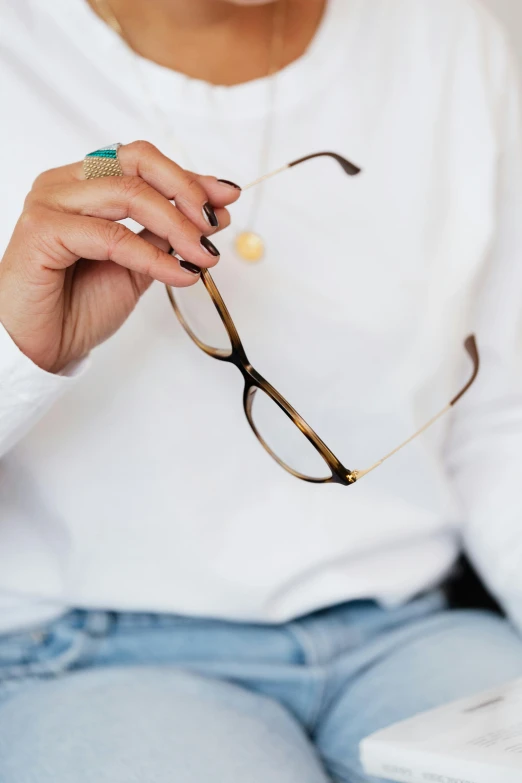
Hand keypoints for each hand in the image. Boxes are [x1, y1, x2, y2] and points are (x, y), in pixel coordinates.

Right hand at [0, 141, 239, 372]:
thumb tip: (214, 213)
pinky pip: (112, 236)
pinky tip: (179, 273)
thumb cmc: (80, 305)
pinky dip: (152, 255)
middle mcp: (65, 183)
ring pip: (128, 195)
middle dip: (186, 191)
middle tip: (215, 223)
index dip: (189, 177)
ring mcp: (50, 202)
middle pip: (136, 163)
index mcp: (85, 184)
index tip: (227, 196)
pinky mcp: (42, 230)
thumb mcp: (138, 265)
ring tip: (204, 256)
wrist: (43, 345)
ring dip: (177, 225)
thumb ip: (166, 236)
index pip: (143, 162)